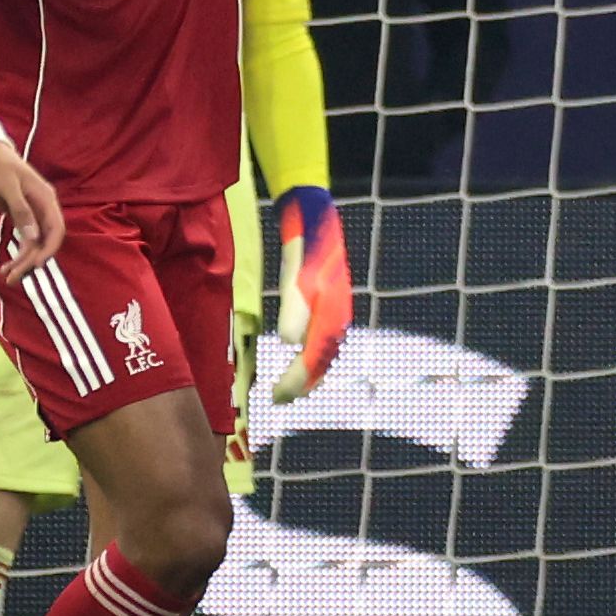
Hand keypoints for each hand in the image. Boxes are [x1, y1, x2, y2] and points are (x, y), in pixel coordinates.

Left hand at [0, 141, 64, 280]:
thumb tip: (33, 237)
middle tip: (12, 278)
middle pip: (45, 241)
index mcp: (45, 199)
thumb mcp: (7, 186)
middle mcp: (43, 209)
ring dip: (23, 262)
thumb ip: (21, 211)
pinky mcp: (21, 218)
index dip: (49, 249)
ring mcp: (33, 214)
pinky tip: (7, 266)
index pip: (56, 230)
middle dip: (31, 261)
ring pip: (34, 244)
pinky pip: (25, 240)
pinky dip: (18, 254)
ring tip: (7, 277)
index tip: (36, 265)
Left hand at [268, 185, 353, 403]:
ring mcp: (335, 309)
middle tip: (279, 400)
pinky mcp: (327, 302)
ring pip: (325, 352)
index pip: (315, 358)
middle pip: (323, 360)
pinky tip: (299, 356)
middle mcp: (337, 316)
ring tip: (290, 388)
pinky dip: (311, 356)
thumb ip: (294, 307)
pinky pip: (322, 340)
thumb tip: (288, 342)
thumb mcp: (296, 274)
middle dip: (302, 383)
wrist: (315, 216)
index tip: (277, 397)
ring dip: (308, 373)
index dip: (297, 380)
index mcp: (331, 312)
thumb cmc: (304, 245)